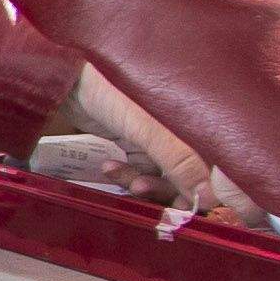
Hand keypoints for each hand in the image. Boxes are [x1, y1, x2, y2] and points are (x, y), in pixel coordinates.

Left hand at [53, 66, 236, 216]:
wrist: (64, 74)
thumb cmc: (107, 87)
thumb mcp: (146, 126)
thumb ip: (177, 159)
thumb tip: (208, 197)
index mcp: (196, 120)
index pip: (215, 165)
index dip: (205, 189)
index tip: (188, 206)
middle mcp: (182, 129)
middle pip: (190, 176)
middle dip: (167, 189)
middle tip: (141, 189)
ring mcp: (159, 137)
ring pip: (163, 178)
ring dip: (144, 184)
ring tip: (123, 177)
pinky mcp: (136, 142)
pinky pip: (141, 171)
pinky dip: (127, 175)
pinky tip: (109, 167)